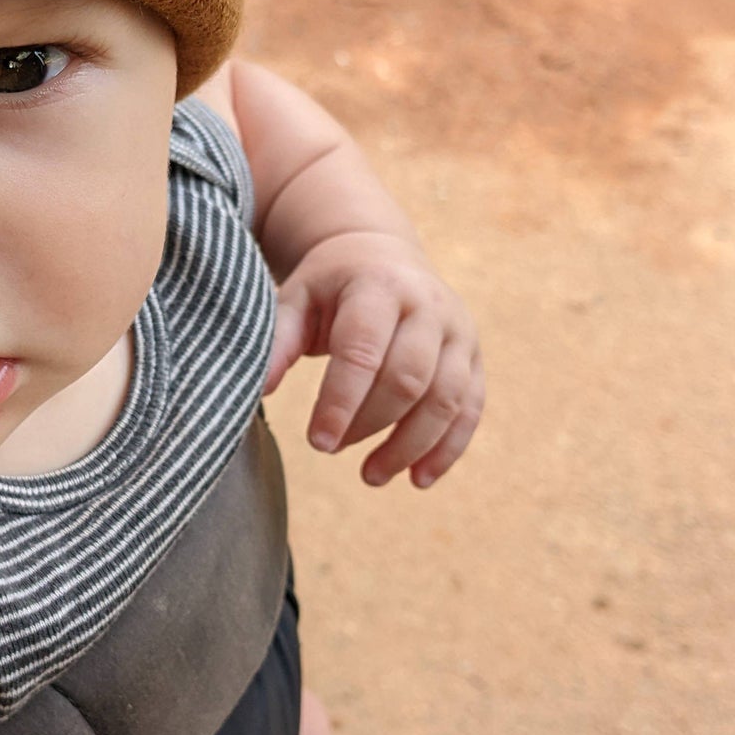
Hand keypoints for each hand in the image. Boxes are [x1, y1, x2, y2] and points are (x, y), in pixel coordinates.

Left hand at [265, 232, 483, 487]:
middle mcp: (428, 306)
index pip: (364, 351)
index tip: (317, 442)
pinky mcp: (473, 356)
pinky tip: (417, 479)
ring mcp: (458, 331)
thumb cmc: (331, 285)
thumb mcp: (298, 298)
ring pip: (445, 400)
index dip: (341, 401)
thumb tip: (260, 392)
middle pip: (408, 379)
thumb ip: (279, 341)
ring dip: (408, 447)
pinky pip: (469, 409)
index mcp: (379, 286)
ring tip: (370, 476)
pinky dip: (447, 449)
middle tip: (331, 450)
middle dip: (369, 424)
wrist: (383, 255)